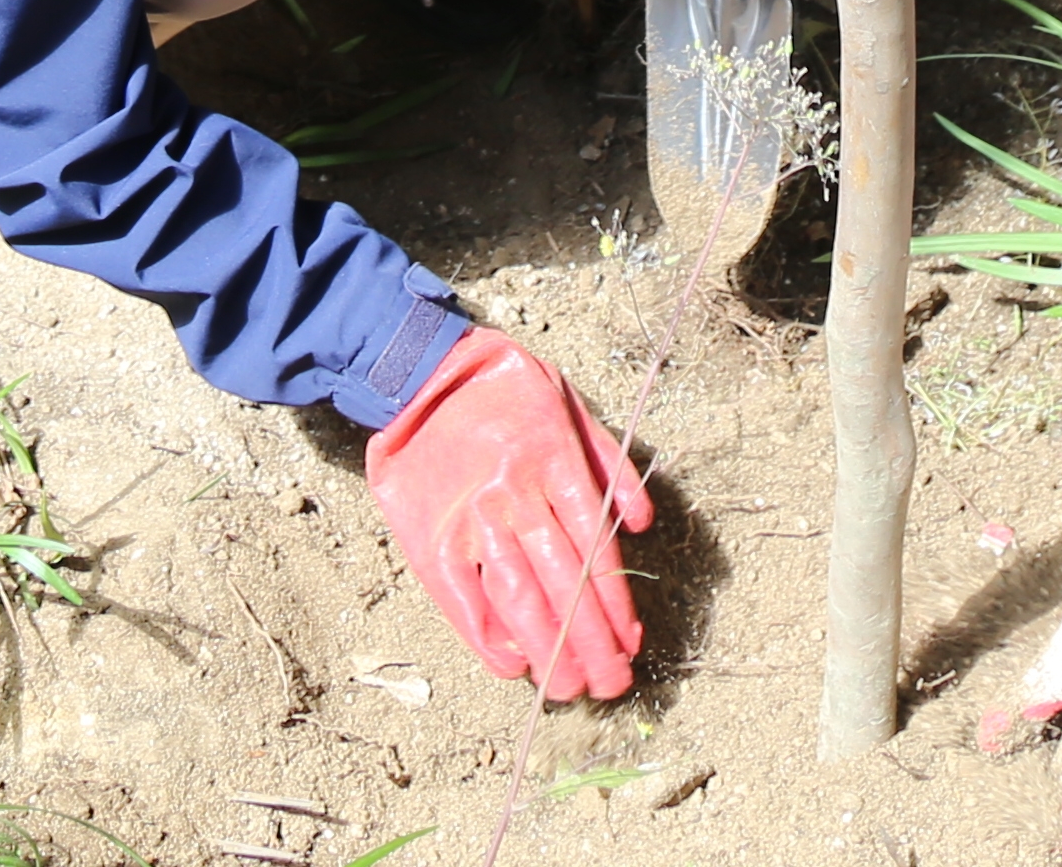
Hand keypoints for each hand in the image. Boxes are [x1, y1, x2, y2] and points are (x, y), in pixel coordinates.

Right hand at [364, 328, 653, 701]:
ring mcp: (470, 520)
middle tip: (611, 686)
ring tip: (570, 689)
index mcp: (555, 463)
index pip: (594, 550)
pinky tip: (514, 663)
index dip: (615, 605)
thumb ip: (610, 464)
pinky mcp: (430, 537)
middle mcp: (515, 496)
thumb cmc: (503, 387)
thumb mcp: (570, 403)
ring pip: (519, 599)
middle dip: (592, 645)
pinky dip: (488, 638)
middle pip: (563, 585)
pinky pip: (462, 600)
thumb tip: (642, 525)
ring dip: (549, 652)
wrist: (419, 371)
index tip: (631, 644)